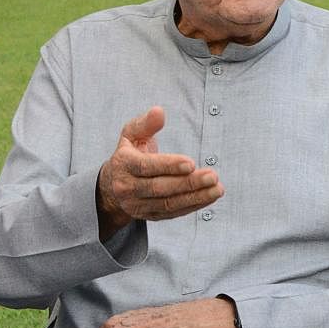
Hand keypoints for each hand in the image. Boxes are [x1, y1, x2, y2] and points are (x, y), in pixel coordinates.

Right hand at [96, 106, 223, 239]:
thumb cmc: (128, 155)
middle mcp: (127, 188)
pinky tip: (210, 197)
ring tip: (217, 189)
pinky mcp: (149, 216)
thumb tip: (159, 111)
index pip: (146, 167)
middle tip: (213, 176)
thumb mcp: (131, 136)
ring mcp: (137, 205)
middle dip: (188, 183)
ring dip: (195, 197)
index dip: (168, 165)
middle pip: (159, 188)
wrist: (111, 187)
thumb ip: (145, 124)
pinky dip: (193, 206)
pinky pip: (173, 213)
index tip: (191, 163)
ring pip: (168, 204)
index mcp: (123, 165)